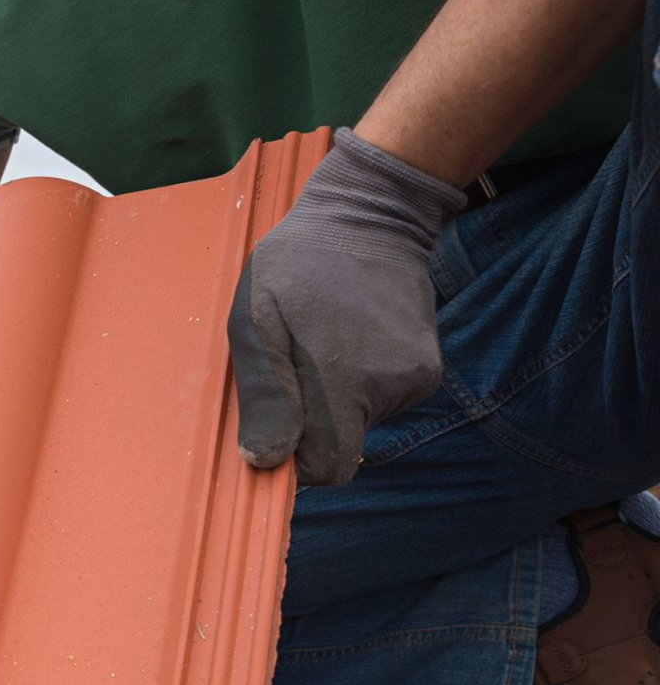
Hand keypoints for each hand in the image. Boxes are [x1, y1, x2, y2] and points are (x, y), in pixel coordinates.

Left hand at [227, 127, 465, 485]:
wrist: (369, 216)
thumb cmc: (299, 265)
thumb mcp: (256, 321)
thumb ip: (263, 396)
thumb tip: (267, 461)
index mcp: (343, 381)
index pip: (326, 468)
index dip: (296, 458)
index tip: (281, 424)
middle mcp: (390, 389)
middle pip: (342, 445)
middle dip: (314, 421)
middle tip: (298, 362)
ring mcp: (417, 379)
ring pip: (362, 422)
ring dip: (337, 396)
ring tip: (325, 339)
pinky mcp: (429, 369)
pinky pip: (383, 400)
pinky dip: (362, 381)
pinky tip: (352, 337)